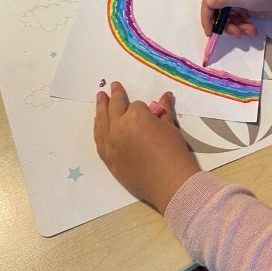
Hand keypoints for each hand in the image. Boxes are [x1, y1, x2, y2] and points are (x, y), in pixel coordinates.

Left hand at [94, 82, 200, 213]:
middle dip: (113, 96)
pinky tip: (98, 125)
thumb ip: (164, 110)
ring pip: (101, 122)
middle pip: (113, 107)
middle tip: (110, 88)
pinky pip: (99, 140)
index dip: (143, 108)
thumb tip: (165, 96)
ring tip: (100, 101)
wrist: (169, 182)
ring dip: (100, 110)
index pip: (136, 105)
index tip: (147, 109)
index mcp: (135, 116)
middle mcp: (118, 127)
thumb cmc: (173, 152)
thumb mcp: (171, 127)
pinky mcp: (108, 158)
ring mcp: (110, 143)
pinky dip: (98, 130)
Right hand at [201, 0, 271, 36]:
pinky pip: (237, 22)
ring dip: (236, 28)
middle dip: (225, 25)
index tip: (210, 32)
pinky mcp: (244, 9)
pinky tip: (252, 29)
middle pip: (217, 13)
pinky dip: (243, 27)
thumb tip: (208, 2)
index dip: (207, 17)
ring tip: (248, 30)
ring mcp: (236, 1)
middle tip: (236, 33)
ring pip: (227, 20)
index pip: (209, 1)